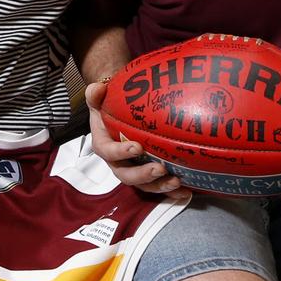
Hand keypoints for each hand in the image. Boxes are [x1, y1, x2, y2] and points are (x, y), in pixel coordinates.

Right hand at [86, 82, 190, 199]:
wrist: (116, 113)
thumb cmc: (108, 106)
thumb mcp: (99, 98)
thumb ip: (95, 93)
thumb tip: (97, 89)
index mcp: (103, 144)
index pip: (108, 151)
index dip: (121, 152)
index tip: (137, 147)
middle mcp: (116, 162)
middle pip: (126, 175)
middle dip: (143, 175)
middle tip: (160, 169)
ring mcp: (132, 169)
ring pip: (143, 185)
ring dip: (159, 186)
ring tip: (175, 182)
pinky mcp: (146, 174)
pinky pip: (157, 185)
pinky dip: (171, 191)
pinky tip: (186, 191)